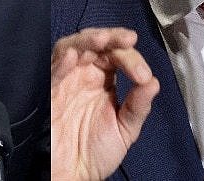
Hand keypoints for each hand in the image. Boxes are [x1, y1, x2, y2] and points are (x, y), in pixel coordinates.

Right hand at [51, 27, 158, 179]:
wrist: (73, 175)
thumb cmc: (95, 152)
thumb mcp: (125, 129)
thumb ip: (138, 106)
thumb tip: (154, 83)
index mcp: (102, 79)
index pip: (116, 55)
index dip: (131, 58)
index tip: (142, 76)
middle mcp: (83, 74)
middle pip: (95, 44)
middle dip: (112, 37)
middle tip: (128, 40)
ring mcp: (65, 81)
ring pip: (72, 47)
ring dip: (88, 40)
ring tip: (104, 39)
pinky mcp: (49, 93)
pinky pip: (52, 73)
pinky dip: (61, 62)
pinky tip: (73, 56)